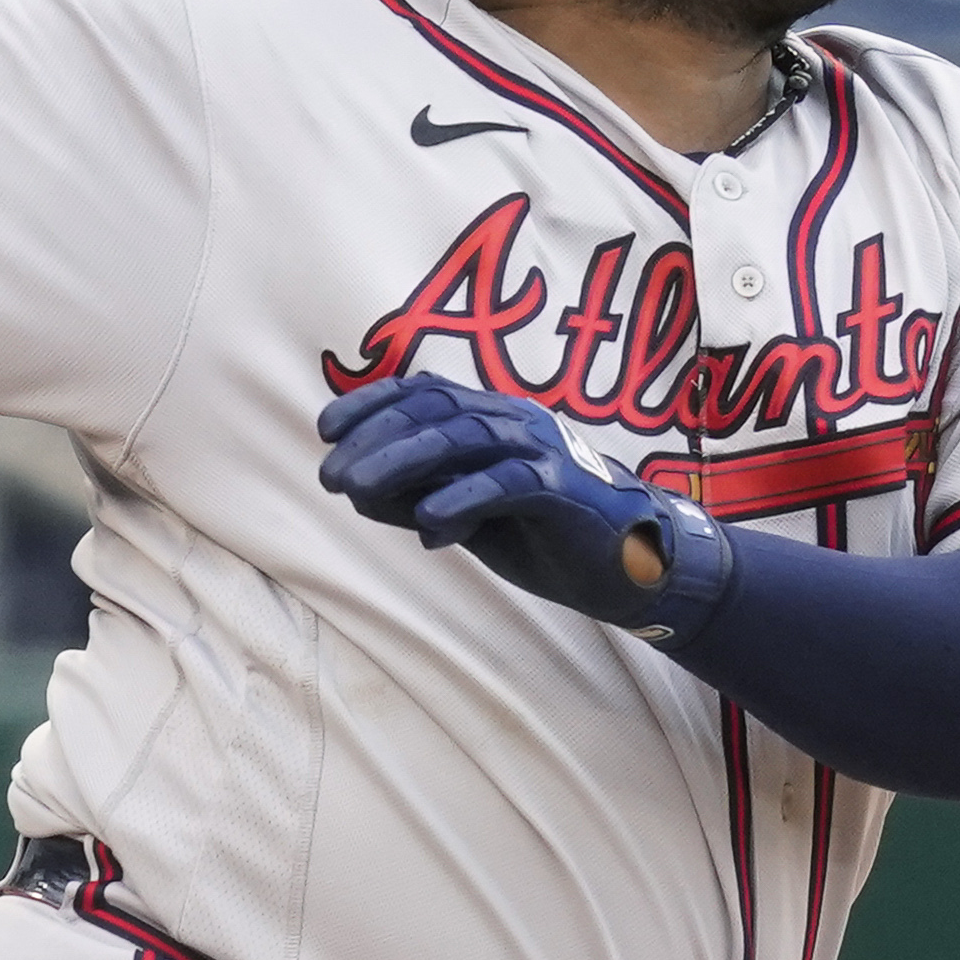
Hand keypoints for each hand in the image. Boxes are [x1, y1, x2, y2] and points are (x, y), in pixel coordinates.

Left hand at [316, 375, 729, 633]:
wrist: (633, 567)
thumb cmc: (550, 536)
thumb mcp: (471, 517)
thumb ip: (420, 498)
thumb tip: (358, 492)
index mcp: (495, 418)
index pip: (425, 392)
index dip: (372, 403)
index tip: (326, 430)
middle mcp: (517, 421)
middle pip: (435, 411)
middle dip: (375, 439)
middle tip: (332, 474)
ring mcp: (544, 451)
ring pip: (463, 438)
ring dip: (403, 461)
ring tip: (357, 490)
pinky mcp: (565, 490)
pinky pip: (508, 484)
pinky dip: (463, 499)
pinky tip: (428, 524)